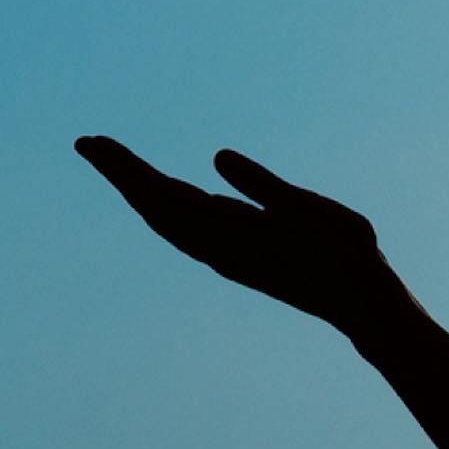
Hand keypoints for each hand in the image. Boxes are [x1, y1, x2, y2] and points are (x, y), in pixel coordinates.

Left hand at [75, 137, 417, 334]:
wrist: (361, 306)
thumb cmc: (347, 255)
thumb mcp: (312, 209)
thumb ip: (263, 185)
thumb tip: (219, 156)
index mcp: (228, 234)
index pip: (161, 195)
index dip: (125, 169)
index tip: (93, 143)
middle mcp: (216, 248)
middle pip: (153, 207)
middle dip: (121, 174)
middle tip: (88, 143)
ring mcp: (223, 255)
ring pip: (166, 220)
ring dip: (138, 191)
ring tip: (115, 164)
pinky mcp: (235, 257)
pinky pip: (184, 229)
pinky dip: (162, 206)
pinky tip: (161, 197)